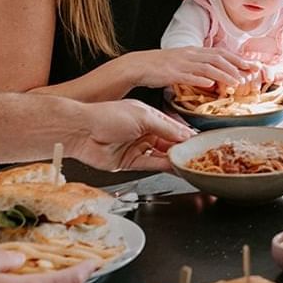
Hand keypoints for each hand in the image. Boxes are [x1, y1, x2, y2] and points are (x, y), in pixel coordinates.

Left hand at [73, 100, 193, 172]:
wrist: (81, 131)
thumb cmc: (107, 115)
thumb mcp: (143, 116)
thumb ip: (166, 128)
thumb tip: (185, 135)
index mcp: (149, 116)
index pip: (174, 128)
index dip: (187, 136)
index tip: (201, 143)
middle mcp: (144, 131)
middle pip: (169, 143)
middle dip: (183, 150)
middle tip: (198, 156)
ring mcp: (137, 147)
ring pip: (162, 156)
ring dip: (175, 160)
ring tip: (189, 163)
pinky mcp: (130, 162)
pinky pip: (151, 165)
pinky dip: (164, 167)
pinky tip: (175, 167)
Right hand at [119, 46, 253, 89]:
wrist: (138, 65)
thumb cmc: (160, 66)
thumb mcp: (182, 63)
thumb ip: (198, 68)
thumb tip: (213, 79)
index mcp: (194, 52)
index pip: (220, 53)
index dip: (237, 59)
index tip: (251, 65)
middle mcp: (190, 55)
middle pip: (218, 58)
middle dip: (236, 65)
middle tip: (251, 73)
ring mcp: (181, 63)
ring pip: (207, 67)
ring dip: (223, 75)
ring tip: (236, 83)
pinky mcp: (171, 73)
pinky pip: (188, 76)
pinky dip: (200, 80)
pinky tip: (210, 85)